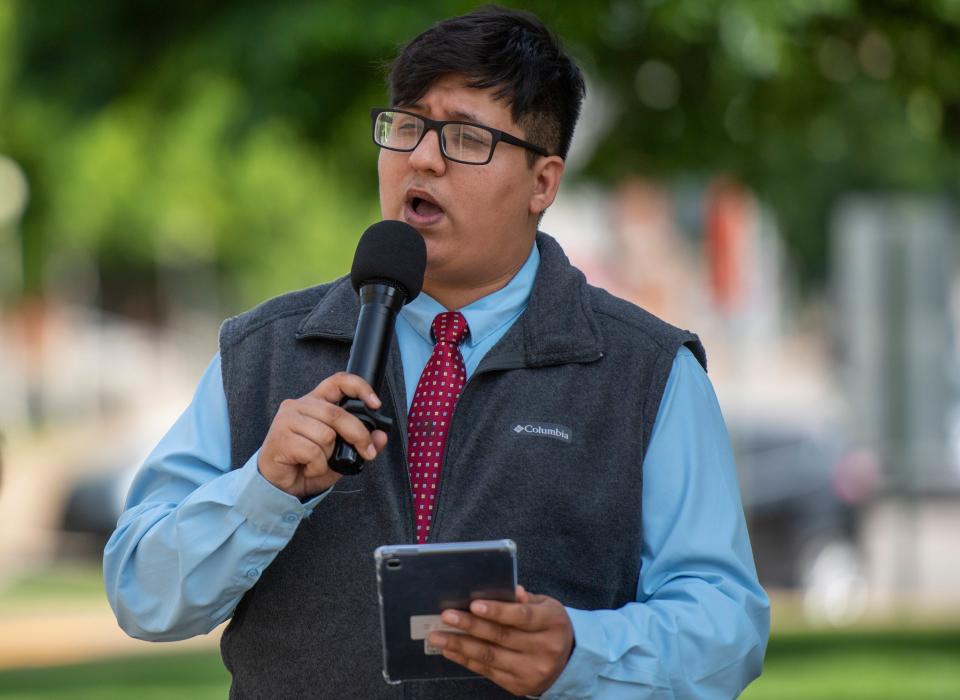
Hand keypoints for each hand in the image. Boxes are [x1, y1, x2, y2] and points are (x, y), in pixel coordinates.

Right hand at [257, 372, 387, 498]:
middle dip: (358, 435)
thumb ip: (361, 443)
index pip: (337, 381)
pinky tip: (307, 468)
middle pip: (337, 413)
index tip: (375, 404)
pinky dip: (317, 467)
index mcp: (315, 402)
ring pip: (326, 435)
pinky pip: (313, 452)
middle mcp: (299, 405)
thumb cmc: (306, 464)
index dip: (359, 387)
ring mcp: (287, 419)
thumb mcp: (341, 454)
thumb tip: (381, 437)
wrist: (278, 485)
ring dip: (328, 456)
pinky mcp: (281, 437)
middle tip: (367, 452)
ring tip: (317, 462)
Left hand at [428, 586, 573, 696]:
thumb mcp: (546, 606)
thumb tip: (510, 590)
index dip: (497, 611)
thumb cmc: (550, 626)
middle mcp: (544, 649)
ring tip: (438, 636)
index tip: (474, 605)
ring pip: (490, 656)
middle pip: (502, 636)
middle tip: (447, 616)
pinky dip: (466, 660)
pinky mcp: (519, 685)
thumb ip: (526, 599)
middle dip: (470, 626)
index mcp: (552, 623)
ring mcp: (531, 670)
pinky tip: (450, 650)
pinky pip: (488, 672)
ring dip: (461, 645)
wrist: (568, 662)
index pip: (522, 616)